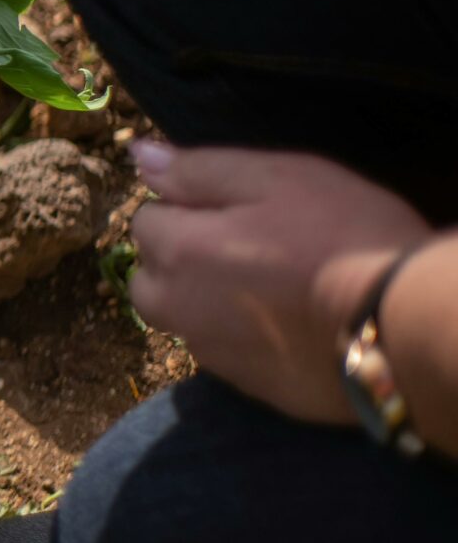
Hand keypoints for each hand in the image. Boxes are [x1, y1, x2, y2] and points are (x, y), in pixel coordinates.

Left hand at [127, 140, 429, 423]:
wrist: (403, 324)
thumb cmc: (344, 235)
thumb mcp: (276, 178)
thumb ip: (199, 169)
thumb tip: (139, 154)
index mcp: (179, 252)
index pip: (145, 222)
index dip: (184, 209)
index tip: (231, 209)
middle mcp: (180, 309)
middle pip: (149, 280)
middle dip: (175, 261)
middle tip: (240, 248)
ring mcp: (214, 355)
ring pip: (182, 321)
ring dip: (201, 302)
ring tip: (263, 287)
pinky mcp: (251, 388)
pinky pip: (224, 355)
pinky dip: (238, 337)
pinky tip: (283, 324)